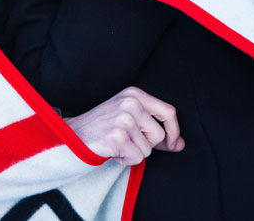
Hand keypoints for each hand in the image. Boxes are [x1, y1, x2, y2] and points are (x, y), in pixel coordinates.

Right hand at [65, 87, 184, 165]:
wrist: (73, 135)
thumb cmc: (103, 127)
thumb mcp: (130, 118)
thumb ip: (155, 129)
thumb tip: (180, 144)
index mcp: (135, 94)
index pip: (169, 112)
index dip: (174, 131)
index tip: (172, 144)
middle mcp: (130, 103)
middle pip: (159, 134)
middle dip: (146, 144)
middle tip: (126, 140)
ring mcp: (124, 119)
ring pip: (148, 149)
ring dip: (134, 153)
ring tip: (117, 144)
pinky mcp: (117, 136)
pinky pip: (136, 158)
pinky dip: (125, 160)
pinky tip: (112, 151)